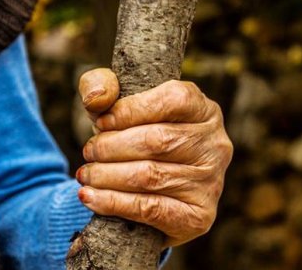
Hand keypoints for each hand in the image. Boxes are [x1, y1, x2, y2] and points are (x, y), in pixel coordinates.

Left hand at [76, 68, 232, 246]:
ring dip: (107, 176)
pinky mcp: (199, 216)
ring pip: (150, 176)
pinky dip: (113, 202)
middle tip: (88, 152)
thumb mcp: (117, 104)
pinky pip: (150, 209)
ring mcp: (211, 183)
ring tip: (85, 174)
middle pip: (158, 141)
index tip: (100, 122)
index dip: (131, 110)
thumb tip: (97, 99)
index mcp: (205, 110)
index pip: (173, 100)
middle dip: (112, 146)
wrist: (149, 193)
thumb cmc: (133, 137)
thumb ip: (101, 84)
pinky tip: (90, 197)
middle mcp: (215, 145)